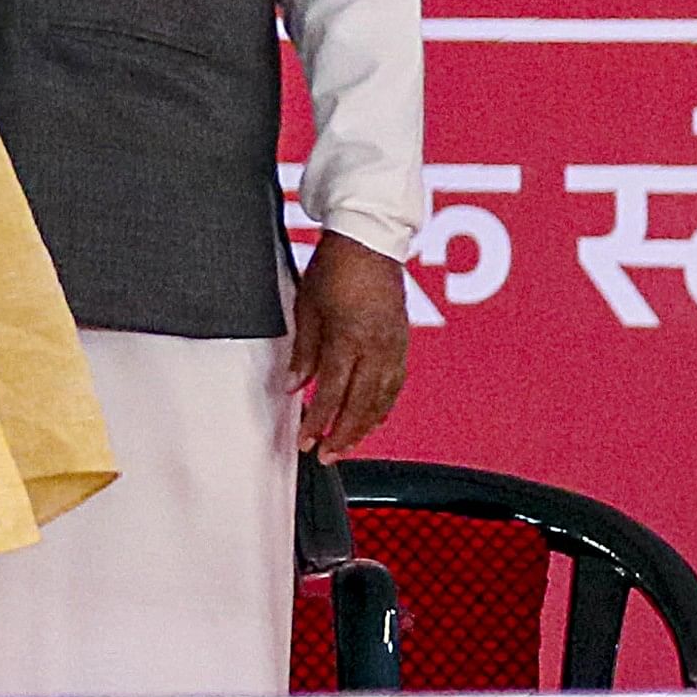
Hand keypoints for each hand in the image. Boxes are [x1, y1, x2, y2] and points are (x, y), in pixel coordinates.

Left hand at [289, 230, 410, 455]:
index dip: (319, 422)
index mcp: (349, 338)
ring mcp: (394, 345)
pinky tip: (372, 416)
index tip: (306, 441)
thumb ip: (304, 352)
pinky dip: (383, 405)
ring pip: (383, 399)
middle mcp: (377, 347)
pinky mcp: (402, 341)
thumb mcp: (307, 308)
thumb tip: (294, 386)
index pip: (333, 393)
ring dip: (364, 426)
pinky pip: (395, 384)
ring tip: (347, 443)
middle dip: (343, 434)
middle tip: (326, 455)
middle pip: (362, 404)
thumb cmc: (335, 267)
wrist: (369, 240)